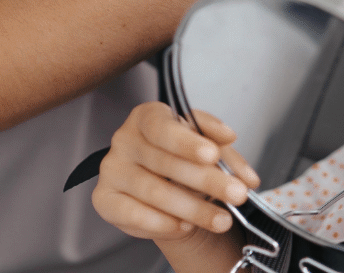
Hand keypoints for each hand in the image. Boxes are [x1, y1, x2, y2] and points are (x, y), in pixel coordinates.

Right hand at [92, 102, 259, 242]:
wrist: (166, 189)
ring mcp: (112, 169)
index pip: (163, 126)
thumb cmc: (184, 159)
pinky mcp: (105, 199)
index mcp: (148, 116)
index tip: (212, 155)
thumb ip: (225, 152)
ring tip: (221, 218)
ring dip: (193, 208)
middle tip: (236, 193)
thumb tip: (238, 159)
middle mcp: (125, 139)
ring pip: (154, 191)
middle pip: (164, 162)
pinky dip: (162, 223)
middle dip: (206, 181)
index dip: (187, 141)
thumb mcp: (209, 147)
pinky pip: (133, 214)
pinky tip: (186, 225)